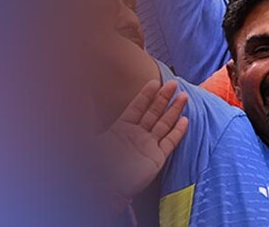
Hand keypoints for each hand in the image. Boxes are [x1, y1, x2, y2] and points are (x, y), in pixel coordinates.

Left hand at [98, 80, 188, 201]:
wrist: (102, 187)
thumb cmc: (94, 163)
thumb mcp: (88, 135)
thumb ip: (88, 115)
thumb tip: (82, 97)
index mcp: (121, 129)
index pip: (137, 107)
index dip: (145, 95)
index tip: (154, 81)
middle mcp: (136, 136)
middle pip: (153, 113)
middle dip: (163, 98)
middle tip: (173, 84)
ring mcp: (147, 146)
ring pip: (164, 124)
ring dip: (174, 111)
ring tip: (183, 97)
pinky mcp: (156, 158)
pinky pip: (170, 142)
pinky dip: (178, 132)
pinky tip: (185, 120)